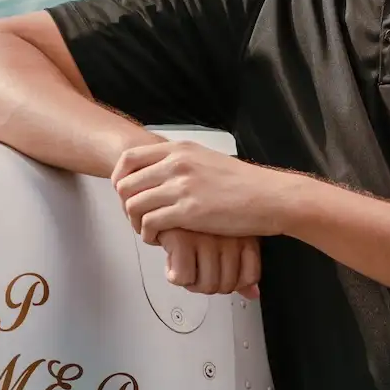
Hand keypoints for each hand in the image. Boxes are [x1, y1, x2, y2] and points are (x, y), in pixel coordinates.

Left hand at [112, 139, 296, 245]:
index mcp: (179, 150)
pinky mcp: (188, 211)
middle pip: (126, 184)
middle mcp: (176, 164)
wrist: (269, 196)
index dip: (120, 179)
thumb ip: (183, 162)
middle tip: (138, 218)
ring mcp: (181, 187)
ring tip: (150, 231)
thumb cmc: (244, 183)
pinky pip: (150, 223)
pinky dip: (149, 235)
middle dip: (126, 205)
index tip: (125, 195)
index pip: (129, 159)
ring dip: (136, 223)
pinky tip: (161, 239)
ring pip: (134, 205)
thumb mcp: (207, 159)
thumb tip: (163, 171)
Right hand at [158, 228, 260, 299]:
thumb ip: (241, 268)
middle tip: (198, 269)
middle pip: (227, 286)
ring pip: (207, 285)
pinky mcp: (182, 239)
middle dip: (209, 284)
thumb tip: (252, 294)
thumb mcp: (228, 238)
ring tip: (186, 264)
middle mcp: (228, 236)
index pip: (249, 278)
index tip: (220, 273)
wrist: (166, 201)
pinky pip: (183, 278)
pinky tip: (174, 260)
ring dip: (192, 282)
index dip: (233, 283)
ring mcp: (206, 238)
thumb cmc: (198, 220)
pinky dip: (175, 275)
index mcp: (243, 234)